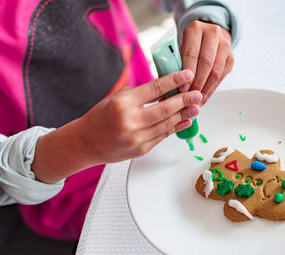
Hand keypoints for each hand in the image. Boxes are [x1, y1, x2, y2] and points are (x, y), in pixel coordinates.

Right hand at [32, 70, 200, 182]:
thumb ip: (142, 94)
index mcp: (123, 104)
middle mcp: (130, 121)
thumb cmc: (101, 117)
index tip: (187, 75)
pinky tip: (185, 121)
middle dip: (185, 100)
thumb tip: (167, 88)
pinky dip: (175, 128)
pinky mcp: (141, 149)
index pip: (154, 89)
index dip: (174, 81)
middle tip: (197, 94)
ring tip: (195, 107)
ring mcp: (136, 138)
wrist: (86, 143)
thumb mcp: (118, 97)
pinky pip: (163, 136)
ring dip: (184, 115)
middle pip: (165, 108)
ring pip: (167, 124)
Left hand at [180, 20, 233, 104]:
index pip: (192, 53)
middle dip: (197, 83)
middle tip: (190, 97)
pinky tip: (204, 97)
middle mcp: (213, 34)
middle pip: (206, 63)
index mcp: (195, 29)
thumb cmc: (191, 44)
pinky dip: (211, 89)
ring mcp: (224, 45)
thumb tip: (172, 86)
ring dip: (206, 89)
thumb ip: (177, 62)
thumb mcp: (180, 47)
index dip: (188, 73)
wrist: (208, 34)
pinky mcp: (231, 58)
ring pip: (216, 71)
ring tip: (196, 100)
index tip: (183, 88)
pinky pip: (221, 77)